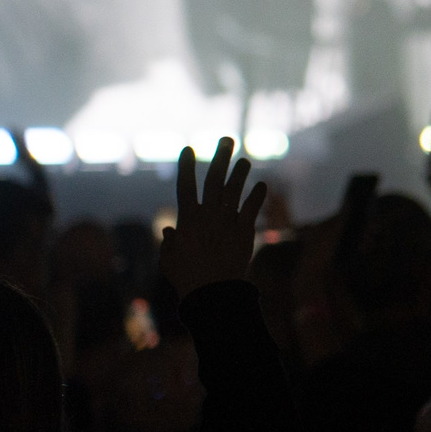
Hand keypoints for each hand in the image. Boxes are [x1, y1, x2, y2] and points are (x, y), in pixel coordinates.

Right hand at [161, 138, 267, 298]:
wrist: (213, 292)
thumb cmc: (186, 278)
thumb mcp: (169, 259)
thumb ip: (169, 242)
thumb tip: (167, 229)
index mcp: (187, 219)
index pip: (185, 186)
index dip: (187, 166)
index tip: (188, 148)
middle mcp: (208, 215)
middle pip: (214, 180)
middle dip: (221, 157)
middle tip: (227, 139)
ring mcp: (228, 221)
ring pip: (235, 190)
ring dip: (240, 173)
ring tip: (245, 160)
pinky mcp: (245, 231)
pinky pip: (252, 209)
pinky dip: (257, 196)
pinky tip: (262, 185)